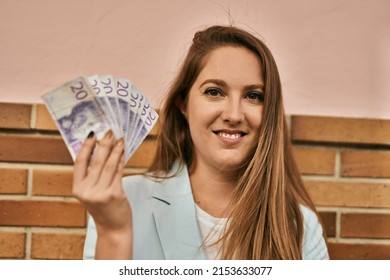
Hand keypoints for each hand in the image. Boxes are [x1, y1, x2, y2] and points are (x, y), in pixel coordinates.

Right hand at [73, 130, 132, 258]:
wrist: (113, 228)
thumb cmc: (104, 208)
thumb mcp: (92, 192)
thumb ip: (93, 175)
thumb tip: (101, 149)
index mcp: (77, 188)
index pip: (79, 162)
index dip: (86, 147)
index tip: (92, 134)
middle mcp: (86, 190)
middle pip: (95, 161)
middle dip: (104, 144)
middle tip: (110, 132)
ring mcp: (100, 193)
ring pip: (108, 165)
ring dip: (115, 150)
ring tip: (120, 140)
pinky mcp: (114, 194)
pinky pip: (118, 172)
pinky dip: (121, 161)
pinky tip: (124, 153)